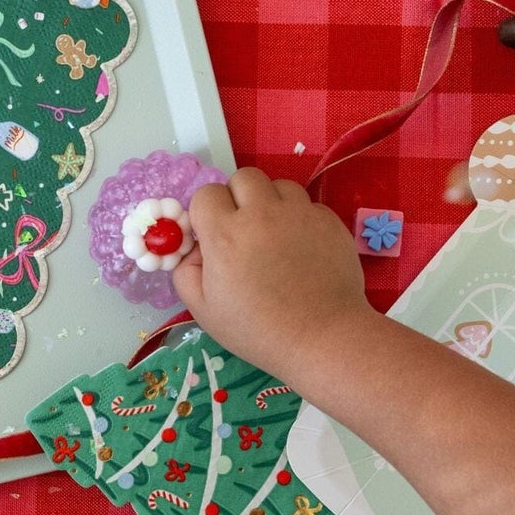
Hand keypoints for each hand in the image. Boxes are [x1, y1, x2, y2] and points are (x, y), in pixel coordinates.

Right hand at [173, 169, 373, 385]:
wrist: (322, 337)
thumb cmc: (257, 329)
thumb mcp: (203, 310)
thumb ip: (186, 271)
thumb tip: (194, 249)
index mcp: (225, 235)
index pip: (207, 194)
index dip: (207, 212)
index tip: (213, 235)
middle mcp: (262, 214)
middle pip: (243, 177)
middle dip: (238, 197)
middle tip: (244, 228)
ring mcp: (300, 214)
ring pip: (279, 185)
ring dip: (271, 203)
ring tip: (275, 235)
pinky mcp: (329, 221)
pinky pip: (308, 205)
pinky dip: (300, 219)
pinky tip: (301, 249)